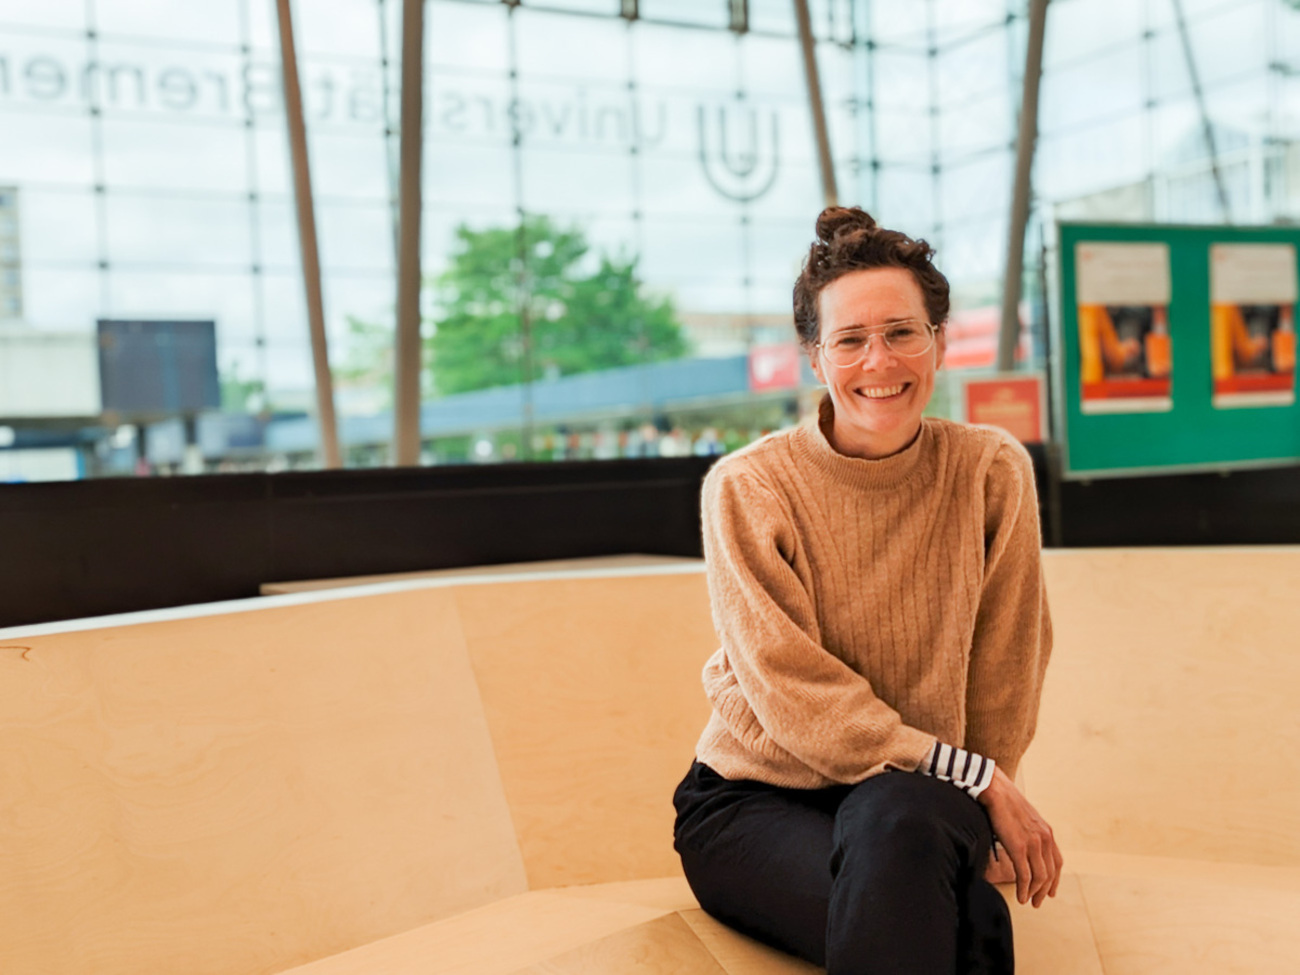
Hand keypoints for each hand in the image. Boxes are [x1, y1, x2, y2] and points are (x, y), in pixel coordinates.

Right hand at [977, 766, 1062, 906]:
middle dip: (1045, 891)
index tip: (1050, 891)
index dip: (1055, 879)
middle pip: (1050, 873)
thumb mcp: (1023, 817)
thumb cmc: (1003, 801)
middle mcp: (1044, 838)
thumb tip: (1021, 842)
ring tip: (1027, 901)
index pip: (1057, 862)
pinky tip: (1020, 896)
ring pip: (1040, 877)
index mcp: (1046, 831)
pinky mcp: (1019, 847)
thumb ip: (1027, 831)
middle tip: (1038, 902)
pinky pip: (1025, 875)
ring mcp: (1033, 843)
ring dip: (1034, 893)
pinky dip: (1024, 889)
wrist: (994, 789)